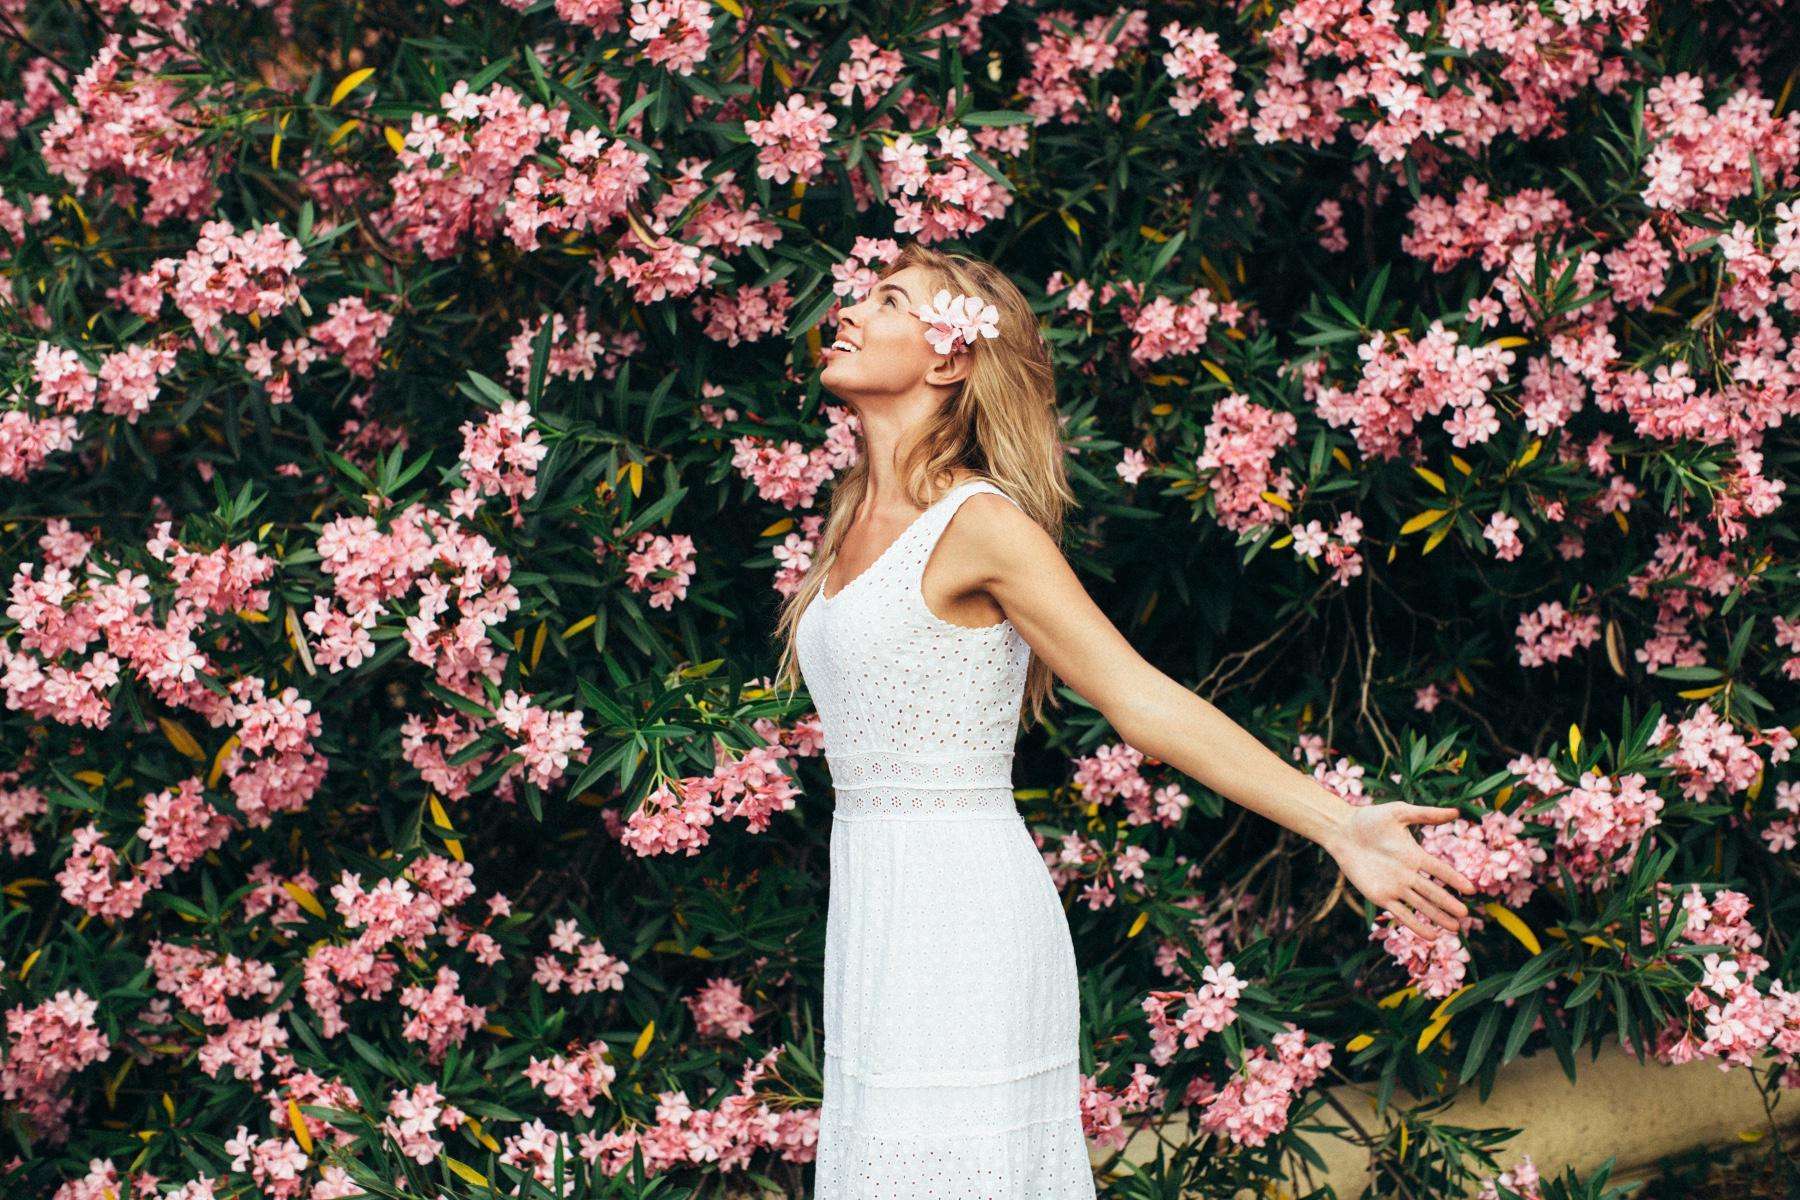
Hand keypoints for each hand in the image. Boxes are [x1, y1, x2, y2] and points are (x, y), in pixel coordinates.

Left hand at [1326, 802, 1477, 938]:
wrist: (1342, 831)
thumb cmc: (1369, 818)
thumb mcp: (1399, 812)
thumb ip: (1426, 815)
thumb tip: (1456, 812)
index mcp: (1415, 855)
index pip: (1439, 870)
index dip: (1454, 879)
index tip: (1470, 890)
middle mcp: (1408, 874)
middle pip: (1433, 892)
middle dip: (1448, 904)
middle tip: (1465, 915)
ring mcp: (1395, 887)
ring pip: (1421, 906)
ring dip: (1437, 917)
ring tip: (1454, 929)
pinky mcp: (1380, 896)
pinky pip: (1401, 914)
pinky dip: (1415, 925)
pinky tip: (1431, 936)